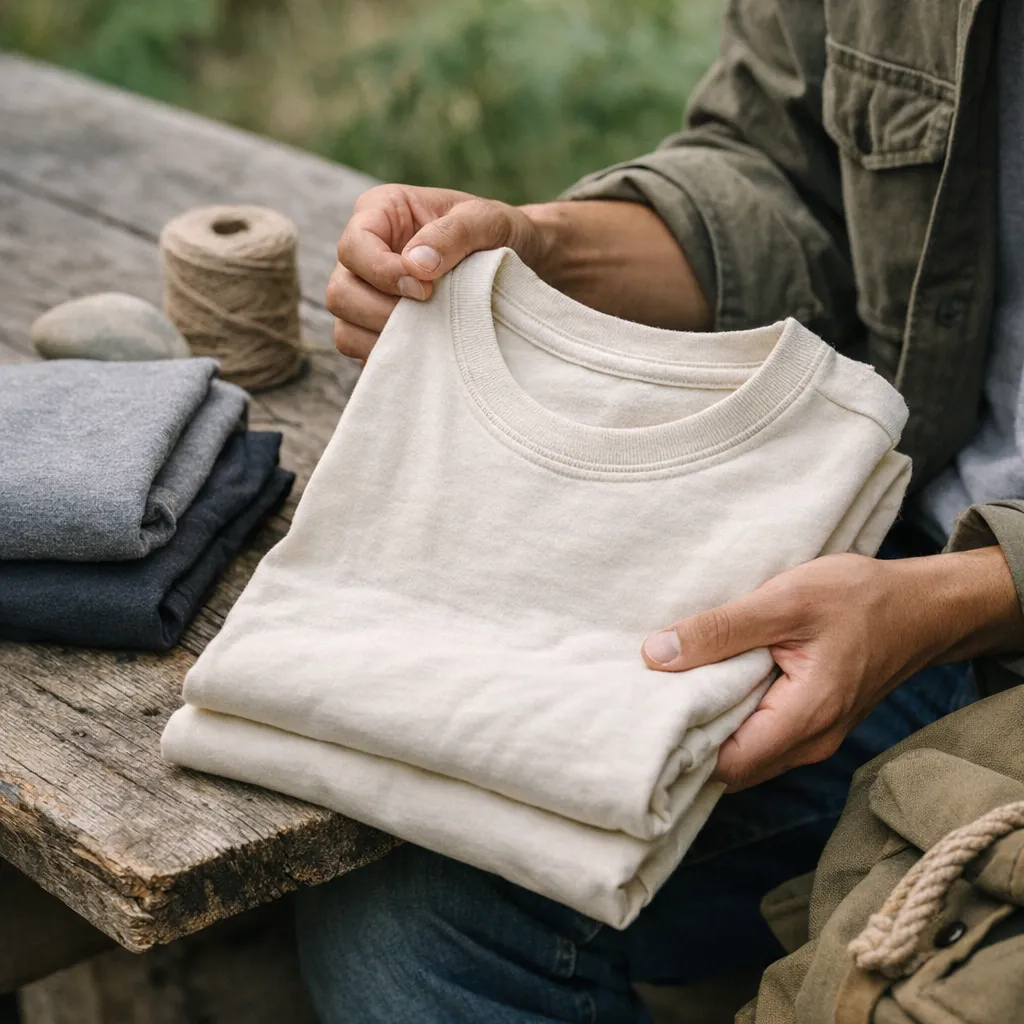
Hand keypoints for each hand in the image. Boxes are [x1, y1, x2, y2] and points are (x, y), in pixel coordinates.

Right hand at [327, 185, 547, 359]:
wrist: (519, 263)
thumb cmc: (498, 232)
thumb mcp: (486, 219)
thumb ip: (453, 233)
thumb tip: (416, 265)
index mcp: (380, 213)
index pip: (353, 246)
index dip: (381, 272)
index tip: (424, 289)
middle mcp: (364, 254)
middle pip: (340, 292)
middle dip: (380, 311)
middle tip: (428, 312)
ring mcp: (367, 295)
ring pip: (345, 328)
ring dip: (384, 338)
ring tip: (428, 333)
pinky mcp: (377, 329)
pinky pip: (364, 353)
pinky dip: (392, 356)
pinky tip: (426, 349)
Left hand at [640, 547, 1021, 790]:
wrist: (923, 606)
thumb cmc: (861, 598)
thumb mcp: (785, 600)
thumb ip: (721, 629)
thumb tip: (655, 654)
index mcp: (805, 719)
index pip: (725, 766)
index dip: (682, 747)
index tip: (646, 714)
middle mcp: (810, 742)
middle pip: (731, 764)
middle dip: (690, 736)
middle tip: (650, 697)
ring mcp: (813, 736)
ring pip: (745, 749)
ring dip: (711, 723)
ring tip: (675, 685)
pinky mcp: (812, 721)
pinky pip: (761, 733)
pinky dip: (733, 713)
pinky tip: (711, 680)